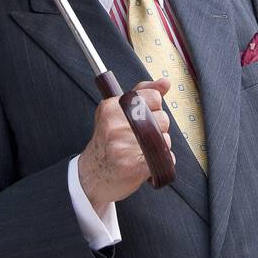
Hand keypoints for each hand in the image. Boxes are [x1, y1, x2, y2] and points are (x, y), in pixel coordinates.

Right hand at [78, 78, 173, 214]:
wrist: (92, 175)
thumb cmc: (108, 142)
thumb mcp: (117, 112)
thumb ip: (143, 93)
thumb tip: (165, 82)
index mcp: (112, 107)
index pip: (154, 97)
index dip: (154, 108)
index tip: (143, 117)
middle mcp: (116, 124)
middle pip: (162, 118)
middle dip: (158, 129)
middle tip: (141, 138)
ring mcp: (123, 145)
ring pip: (165, 139)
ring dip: (160, 147)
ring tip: (142, 151)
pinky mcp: (133, 166)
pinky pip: (164, 158)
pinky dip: (162, 162)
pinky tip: (147, 163)